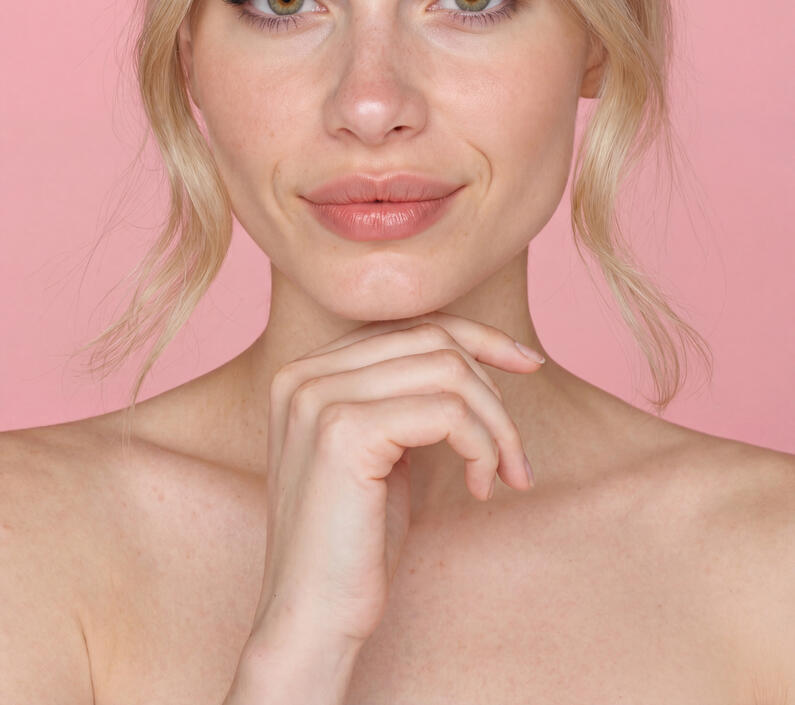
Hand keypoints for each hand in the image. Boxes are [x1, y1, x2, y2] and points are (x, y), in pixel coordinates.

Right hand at [248, 311, 543, 650]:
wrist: (310, 619)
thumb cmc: (354, 543)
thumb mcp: (383, 450)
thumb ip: (405, 395)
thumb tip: (480, 353)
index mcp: (307, 371)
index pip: (411, 326)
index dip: (478, 338)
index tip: (528, 363)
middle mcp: (305, 373)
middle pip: (434, 341)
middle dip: (494, 393)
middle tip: (515, 456)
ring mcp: (319, 398)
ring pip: (449, 371)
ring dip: (496, 425)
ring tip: (505, 473)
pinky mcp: (343, 431)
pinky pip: (448, 412)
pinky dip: (483, 446)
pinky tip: (481, 488)